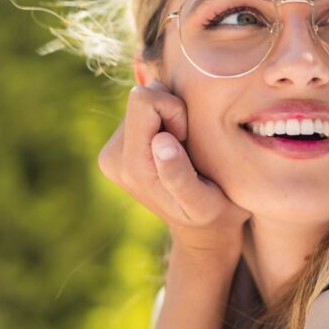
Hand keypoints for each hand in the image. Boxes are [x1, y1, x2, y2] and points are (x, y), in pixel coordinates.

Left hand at [97, 80, 251, 259]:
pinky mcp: (119, 145)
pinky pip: (144, 110)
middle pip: (142, 98)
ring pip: (144, 102)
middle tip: (189, 147)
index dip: (175, 111)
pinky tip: (177, 149)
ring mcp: (113, 150)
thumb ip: (179, 175)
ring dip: (171, 119)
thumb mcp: (204, 202)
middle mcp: (113, 157)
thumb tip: (160, 141)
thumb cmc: (215, 214)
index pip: (143, 101)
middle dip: (173, 113)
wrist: (201, 230)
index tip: (188, 140)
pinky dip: (165, 121)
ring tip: (185, 151)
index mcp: (131, 167)